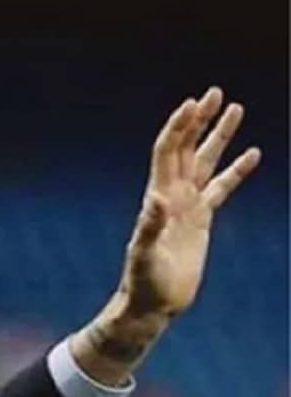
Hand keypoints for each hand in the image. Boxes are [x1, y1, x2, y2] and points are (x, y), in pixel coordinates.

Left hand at [72, 87, 260, 383]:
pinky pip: (222, 187)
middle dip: (200, 120)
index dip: (180, 127)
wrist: (152, 304)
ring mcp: (188, 206)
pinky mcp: (202, 220)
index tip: (194, 103)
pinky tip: (253, 154)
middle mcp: (172, 195)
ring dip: (220, 136)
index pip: (169, 152)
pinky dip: (236, 170)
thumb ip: (148, 228)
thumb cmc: (143, 282)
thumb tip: (156, 200)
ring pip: (207, 162)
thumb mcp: (143, 255)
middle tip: (216, 92)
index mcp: (158, 197)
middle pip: (188, 148)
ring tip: (237, 109)